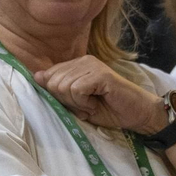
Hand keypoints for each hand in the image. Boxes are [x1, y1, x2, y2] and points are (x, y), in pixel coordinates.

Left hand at [35, 56, 166, 133]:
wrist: (138, 115)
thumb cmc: (109, 110)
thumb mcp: (77, 103)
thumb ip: (59, 90)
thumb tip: (37, 77)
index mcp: (76, 65)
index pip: (48, 77)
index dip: (59, 96)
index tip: (77, 104)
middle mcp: (83, 61)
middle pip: (53, 82)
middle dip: (67, 101)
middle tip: (86, 106)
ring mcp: (92, 65)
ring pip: (63, 86)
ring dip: (77, 103)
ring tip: (92, 104)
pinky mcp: (100, 74)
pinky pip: (76, 90)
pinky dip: (83, 103)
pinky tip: (96, 103)